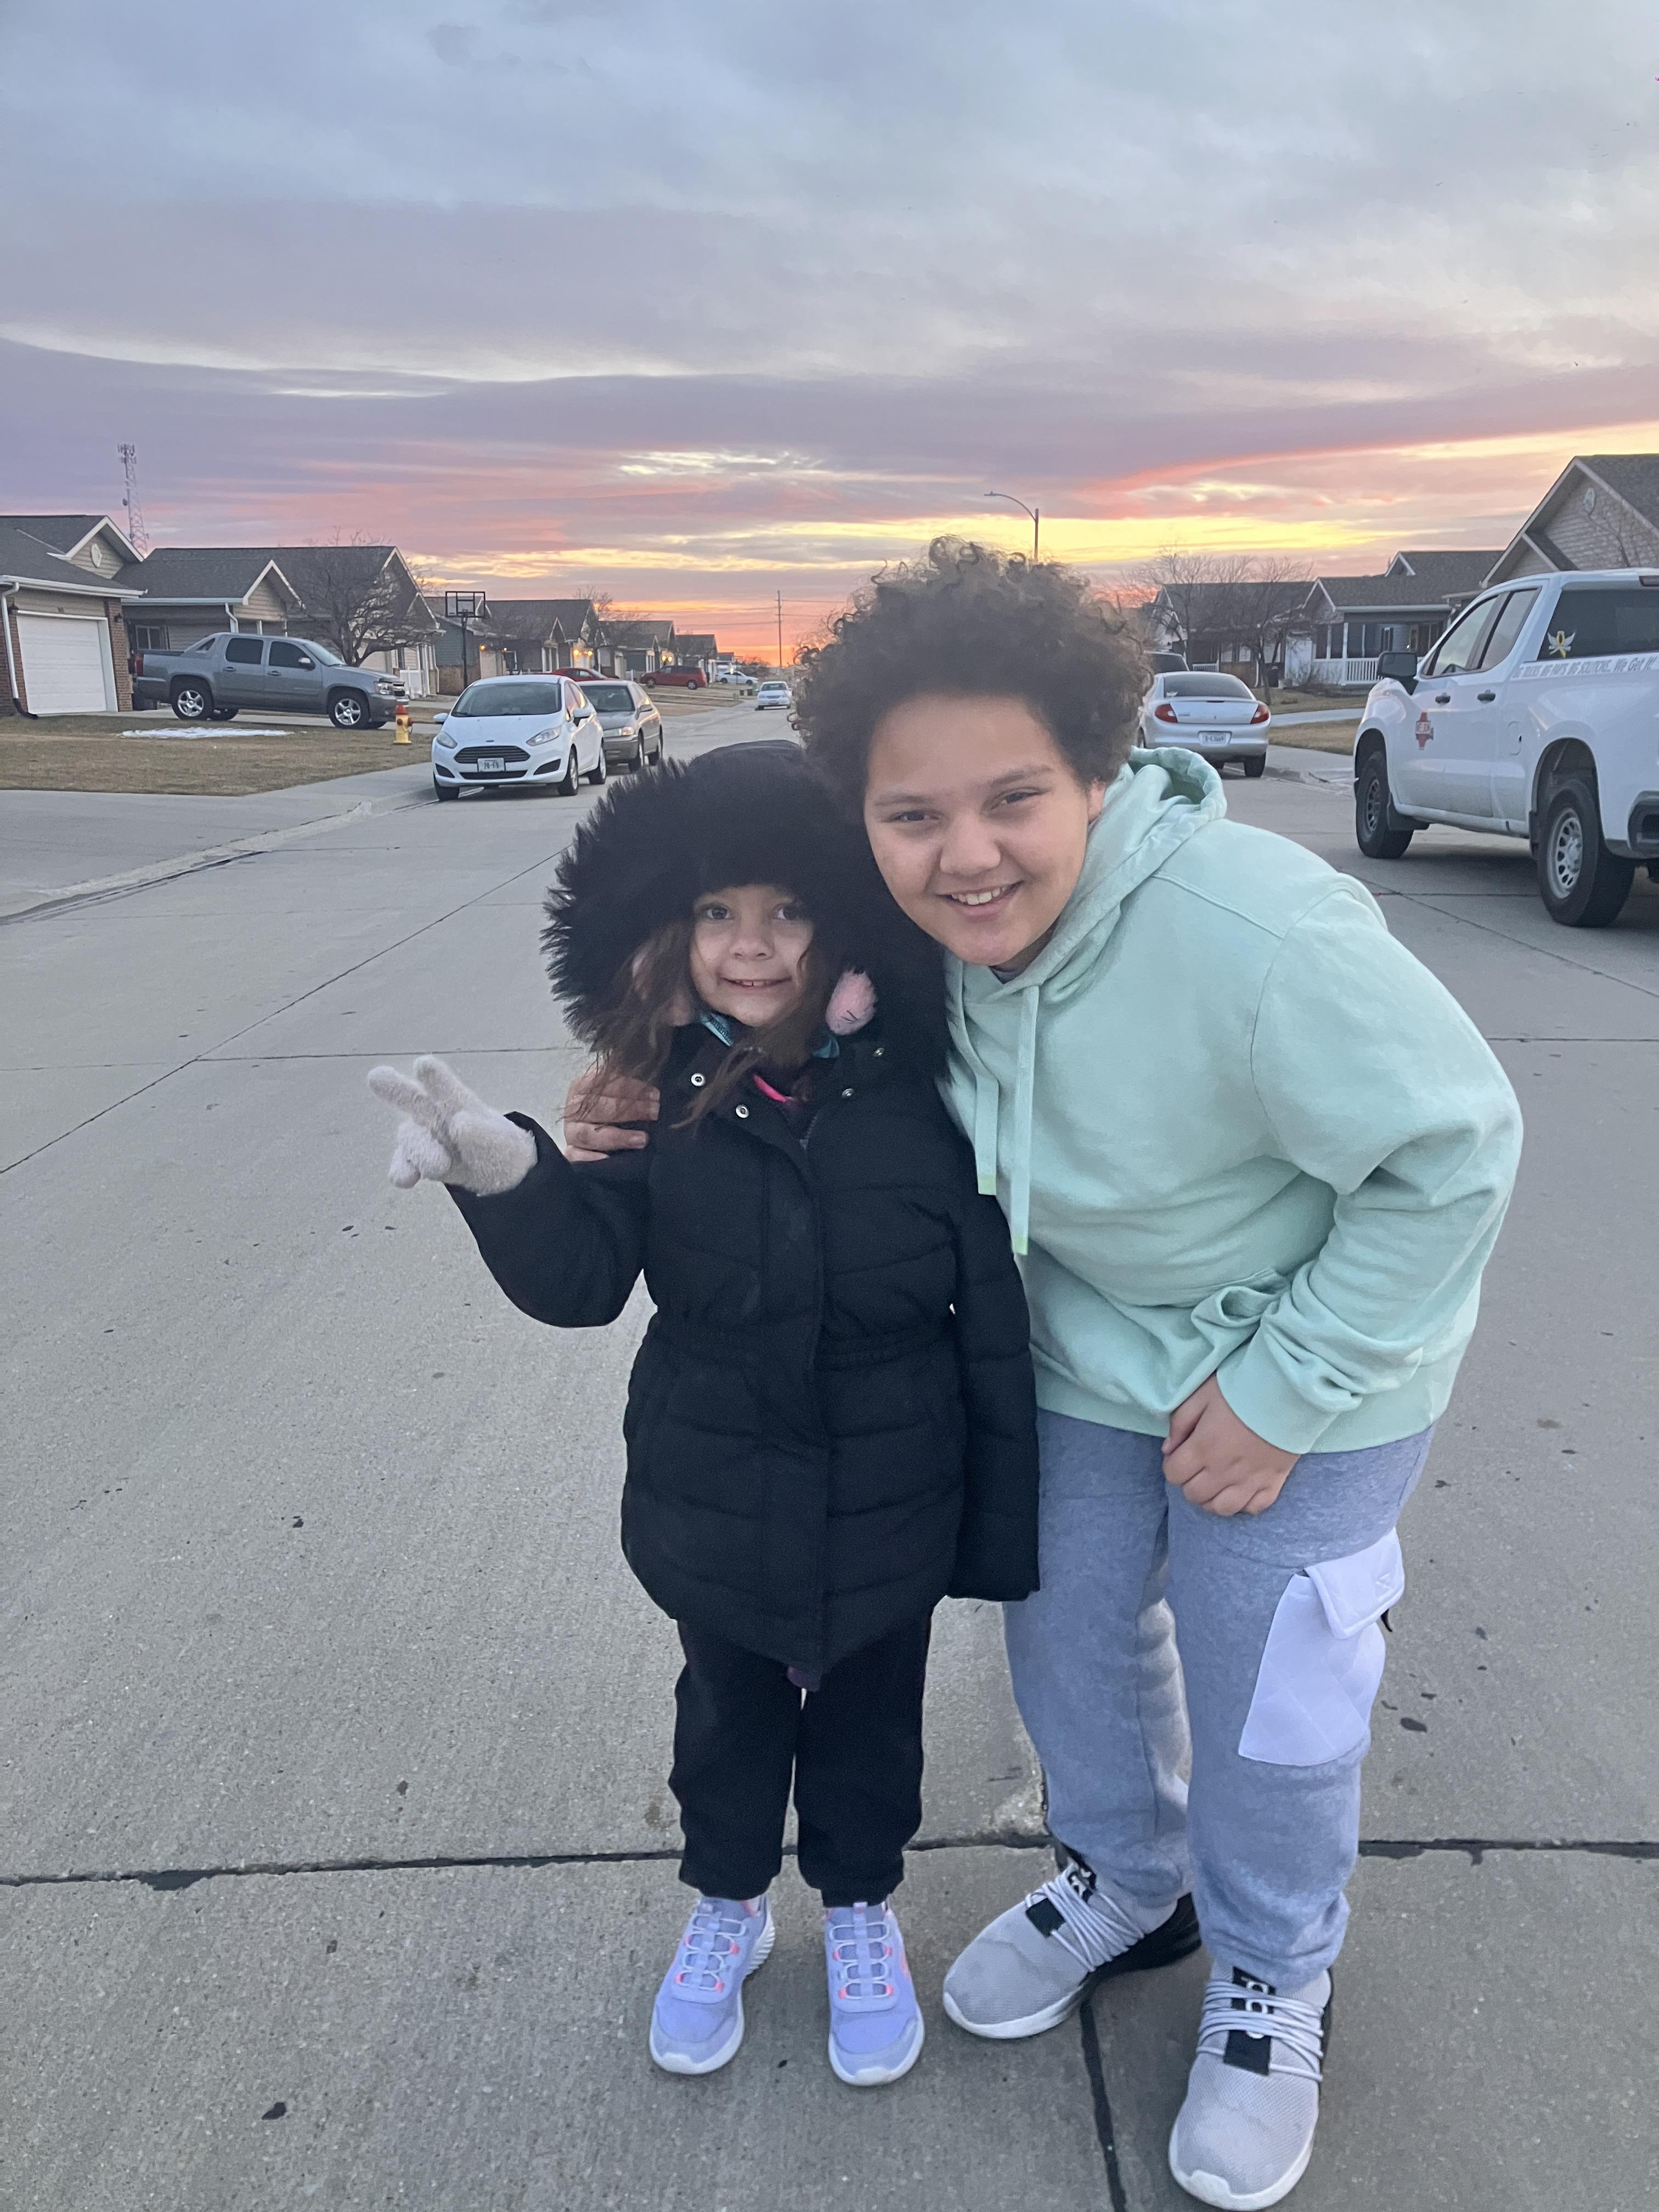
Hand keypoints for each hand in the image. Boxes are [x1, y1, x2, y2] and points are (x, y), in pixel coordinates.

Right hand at [367, 1056, 535, 1196]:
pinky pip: (402, 1165)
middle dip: (395, 1088)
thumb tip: (461, 1123)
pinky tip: (405, 1179)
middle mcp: (433, 1114)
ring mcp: (421, 1138)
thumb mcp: (500, 1143)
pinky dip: (402, 1171)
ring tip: (440, 1166)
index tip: (423, 1064)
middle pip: (411, 1098)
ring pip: (410, 1137)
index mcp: (457, 1102)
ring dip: (421, 1151)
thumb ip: (483, 1134)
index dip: (435, 1077)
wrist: (497, 1176)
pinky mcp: (414, 1162)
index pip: (446, 1087)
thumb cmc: (497, 1147)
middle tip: (376, 1076)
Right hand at [562, 1063, 659, 1160]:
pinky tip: (612, 1159)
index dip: (632, 1088)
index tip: (655, 1094)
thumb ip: (629, 1075)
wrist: (599, 1128)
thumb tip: (647, 1059)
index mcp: (583, 1085)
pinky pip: (576, 1157)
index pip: (604, 1082)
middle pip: (598, 1108)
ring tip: (643, 1139)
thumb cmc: (614, 1104)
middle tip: (654, 1112)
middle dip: (630, 1110)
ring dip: (617, 1137)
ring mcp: (571, 1131)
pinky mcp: (571, 1152)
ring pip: (588, 1134)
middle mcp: (573, 1108)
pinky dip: (594, 1160)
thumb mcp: (620, 1086)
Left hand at [1162, 1375, 1297, 1516]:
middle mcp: (1224, 1471)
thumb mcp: (1202, 1395)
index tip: (1181, 1455)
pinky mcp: (1273, 1484)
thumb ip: (1180, 1422)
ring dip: (1212, 1498)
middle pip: (1193, 1495)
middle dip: (1189, 1483)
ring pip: (1221, 1509)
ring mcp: (1250, 1481)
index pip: (1173, 1474)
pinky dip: (1243, 1504)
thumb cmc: (1242, 1389)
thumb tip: (1168, 1449)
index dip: (1172, 1465)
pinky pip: (1253, 1509)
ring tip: (1216, 1482)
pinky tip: (1241, 1488)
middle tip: (1198, 1467)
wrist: (1289, 1392)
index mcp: (1203, 1447)